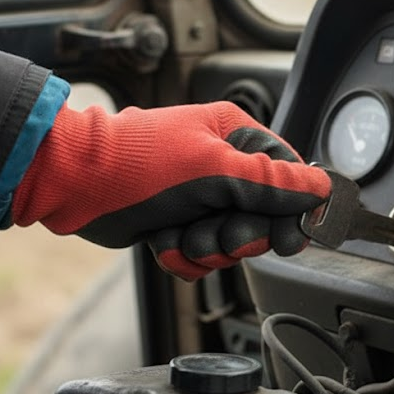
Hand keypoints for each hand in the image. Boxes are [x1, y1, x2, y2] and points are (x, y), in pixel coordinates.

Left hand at [11, 102, 330, 280]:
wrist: (72, 183)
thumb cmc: (136, 163)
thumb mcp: (213, 169)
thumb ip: (272, 182)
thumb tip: (321, 188)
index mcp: (238, 136)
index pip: (290, 177)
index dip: (293, 211)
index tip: (291, 235)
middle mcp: (223, 166)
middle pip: (264, 218)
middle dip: (240, 234)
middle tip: (220, 230)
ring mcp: (199, 198)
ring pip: (232, 243)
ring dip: (207, 247)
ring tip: (180, 232)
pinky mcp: (177, 224)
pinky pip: (201, 256)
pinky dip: (182, 256)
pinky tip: (162, 240)